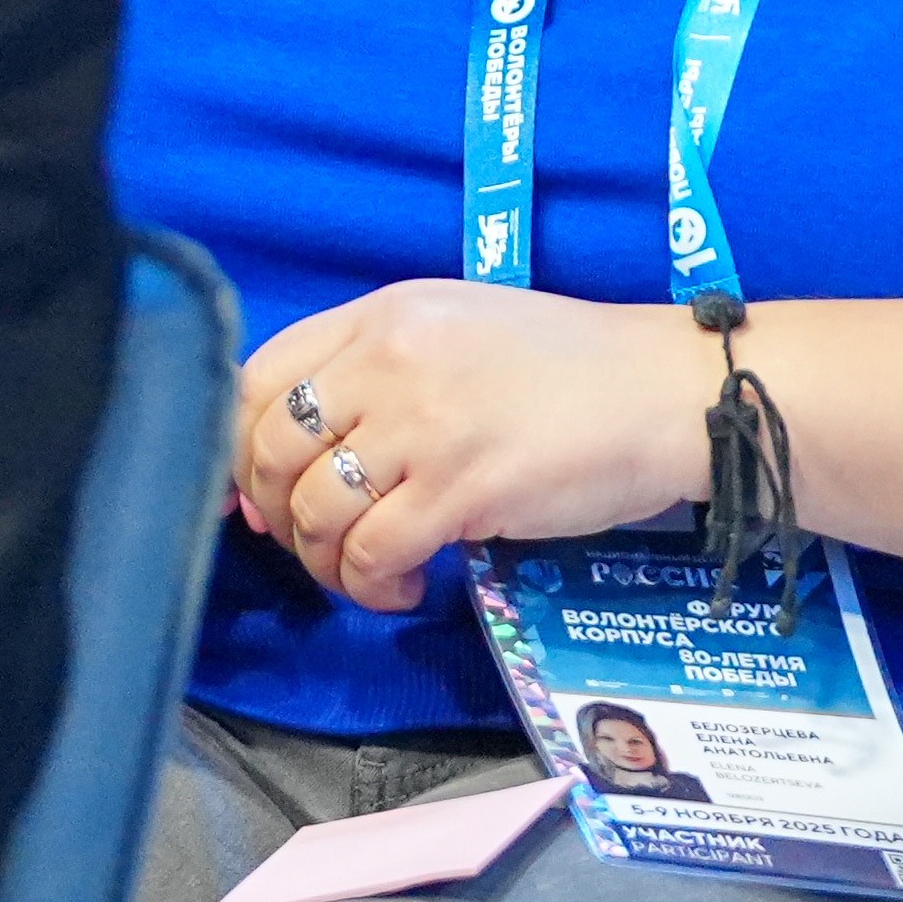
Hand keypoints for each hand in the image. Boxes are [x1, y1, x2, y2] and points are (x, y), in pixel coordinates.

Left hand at [235, 284, 714, 613]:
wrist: (665, 392)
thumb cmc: (570, 368)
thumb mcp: (460, 334)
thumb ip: (375, 379)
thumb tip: (282, 477)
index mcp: (386, 313)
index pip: (259, 375)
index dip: (238, 446)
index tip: (257, 493)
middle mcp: (391, 358)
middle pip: (271, 449)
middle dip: (276, 514)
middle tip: (315, 544)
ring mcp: (424, 422)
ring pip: (316, 512)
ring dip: (326, 563)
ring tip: (367, 573)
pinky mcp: (461, 487)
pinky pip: (371, 555)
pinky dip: (372, 587)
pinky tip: (404, 587)